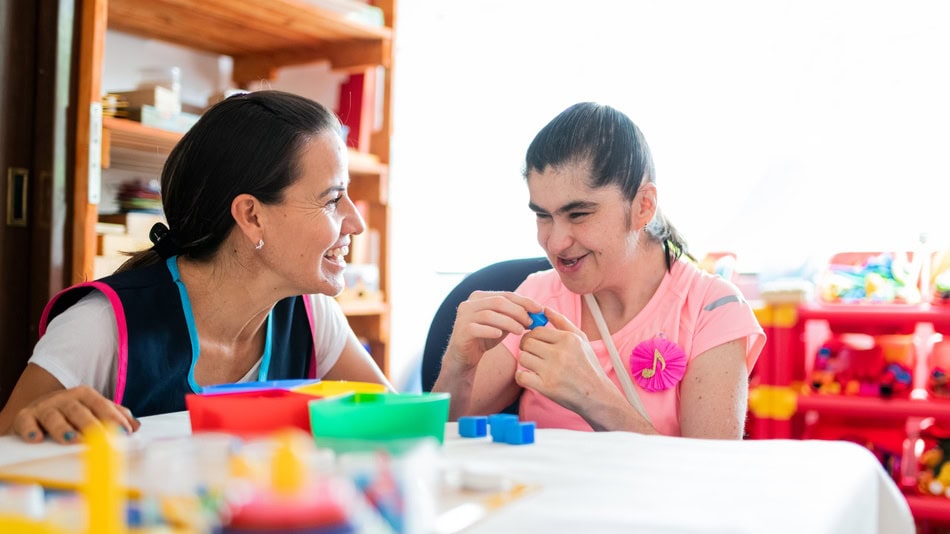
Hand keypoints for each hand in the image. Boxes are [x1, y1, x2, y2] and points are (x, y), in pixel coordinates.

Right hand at [11, 385, 139, 443]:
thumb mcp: (92, 411)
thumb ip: (114, 416)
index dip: (114, 418)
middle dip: (91, 425)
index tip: (125, 432)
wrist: (36, 411)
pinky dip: (30, 430)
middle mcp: (64, 398)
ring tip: (73, 440)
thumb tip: (136, 426)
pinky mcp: (25, 417)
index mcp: (85, 395)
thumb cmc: (71, 414)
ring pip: (54, 417)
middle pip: (79, 410)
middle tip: (102, 439)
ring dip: (64, 428)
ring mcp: (44, 407)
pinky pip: (26, 422)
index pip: (102, 405)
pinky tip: (36, 439)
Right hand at [445, 291, 541, 369]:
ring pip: (489, 315)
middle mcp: (469, 303)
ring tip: (520, 331)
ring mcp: (463, 317)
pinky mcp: (461, 331)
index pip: (505, 294)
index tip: (539, 309)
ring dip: (508, 322)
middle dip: (518, 311)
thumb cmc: (486, 337)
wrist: (465, 357)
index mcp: (479, 297)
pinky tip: (500, 335)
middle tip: (530, 322)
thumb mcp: (503, 324)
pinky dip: (490, 331)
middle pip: (498, 302)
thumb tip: (538, 311)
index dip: (524, 301)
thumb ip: (516, 316)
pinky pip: (477, 328)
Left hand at [515, 307, 613, 412]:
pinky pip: (521, 376)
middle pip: (527, 342)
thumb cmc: (588, 365)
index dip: (533, 336)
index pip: (536, 330)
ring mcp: (553, 371)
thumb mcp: (581, 340)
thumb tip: (544, 309)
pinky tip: (531, 378)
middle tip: (534, 355)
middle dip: (527, 348)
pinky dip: (522, 377)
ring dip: (526, 363)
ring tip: (536, 367)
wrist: (597, 395)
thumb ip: (562, 322)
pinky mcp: (546, 387)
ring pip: (523, 358)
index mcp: (568, 339)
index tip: (536, 344)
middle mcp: (560, 353)